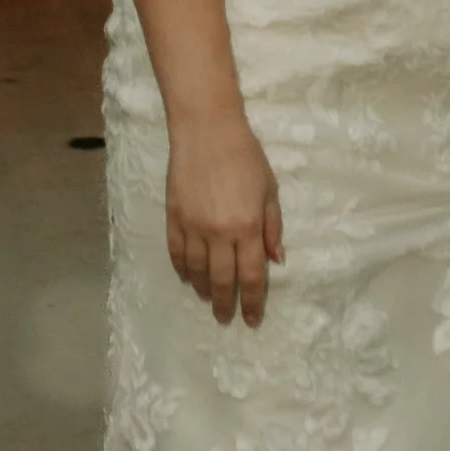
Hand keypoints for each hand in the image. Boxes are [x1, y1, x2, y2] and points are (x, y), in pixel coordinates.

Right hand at [164, 111, 283, 325]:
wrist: (206, 130)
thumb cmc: (245, 156)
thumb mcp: (269, 190)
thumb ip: (272, 227)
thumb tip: (275, 260)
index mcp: (248, 227)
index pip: (252, 276)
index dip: (252, 302)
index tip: (251, 320)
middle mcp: (220, 233)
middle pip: (222, 281)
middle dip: (225, 304)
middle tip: (225, 318)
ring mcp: (193, 227)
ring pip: (197, 271)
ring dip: (203, 289)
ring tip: (208, 298)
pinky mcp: (174, 218)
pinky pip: (177, 253)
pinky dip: (182, 270)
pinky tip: (187, 277)